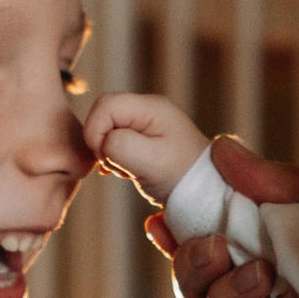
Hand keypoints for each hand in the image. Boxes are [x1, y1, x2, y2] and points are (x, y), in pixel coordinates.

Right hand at [84, 91, 212, 204]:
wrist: (203, 193)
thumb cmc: (183, 177)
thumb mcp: (152, 163)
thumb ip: (122, 146)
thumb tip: (104, 141)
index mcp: (151, 107)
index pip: (105, 104)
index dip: (96, 130)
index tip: (106, 158)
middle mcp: (147, 109)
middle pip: (103, 113)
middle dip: (100, 141)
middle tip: (116, 165)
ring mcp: (144, 123)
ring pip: (106, 128)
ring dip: (108, 152)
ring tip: (128, 170)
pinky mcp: (141, 138)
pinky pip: (113, 140)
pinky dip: (113, 157)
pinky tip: (127, 171)